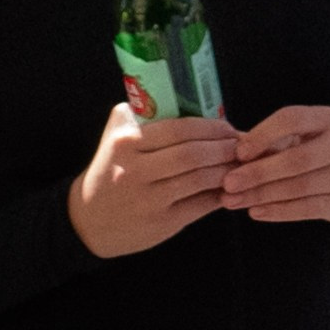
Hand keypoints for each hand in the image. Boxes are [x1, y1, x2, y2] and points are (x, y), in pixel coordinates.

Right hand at [67, 104, 236, 260]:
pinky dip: (220, 194)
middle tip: (241, 145)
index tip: (228, 127)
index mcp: (126, 143)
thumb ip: (144, 115)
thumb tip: (193, 105)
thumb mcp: (116, 136)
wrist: (88, 221)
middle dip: (224, 148)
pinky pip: (200, 205)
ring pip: (200, 180)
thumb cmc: (110, 171)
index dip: (210, 127)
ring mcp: (149, 200)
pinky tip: (230, 187)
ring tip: (240, 163)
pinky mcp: (162, 223)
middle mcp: (134, 171)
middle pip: (192, 155)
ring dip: (226, 170)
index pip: (178, 129)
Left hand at [224, 106, 329, 229]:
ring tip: (232, 200)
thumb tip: (229, 154)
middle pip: (297, 159)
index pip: (293, 119)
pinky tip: (255, 212)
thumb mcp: (303, 136)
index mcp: (327, 119)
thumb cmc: (317, 151)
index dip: (263, 134)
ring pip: (300, 187)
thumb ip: (272, 142)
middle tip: (228, 182)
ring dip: (262, 195)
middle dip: (259, 172)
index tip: (238, 151)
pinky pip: (306, 209)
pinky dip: (278, 212)